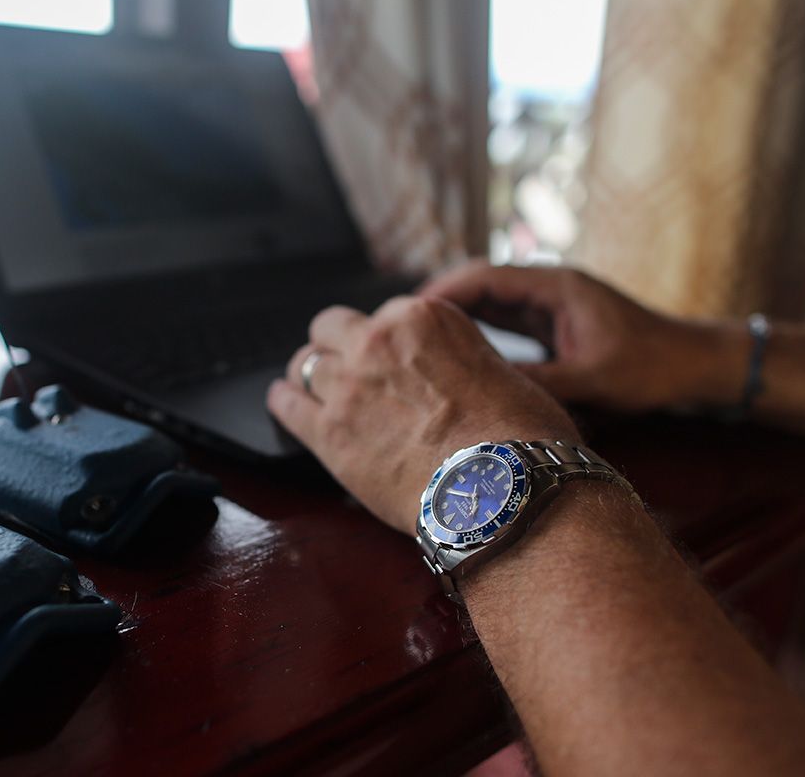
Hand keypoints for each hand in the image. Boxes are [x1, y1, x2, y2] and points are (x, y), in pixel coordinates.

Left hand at [267, 296, 578, 534]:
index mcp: (424, 318)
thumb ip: (458, 362)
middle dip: (338, 347)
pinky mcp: (329, 432)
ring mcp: (349, 385)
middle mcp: (380, 340)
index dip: (383, 341)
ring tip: (311, 389)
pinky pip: (286, 404)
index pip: (383, 315)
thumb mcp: (500, 372)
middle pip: (332, 327)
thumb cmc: (520, 439)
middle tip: (346, 370)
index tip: (385, 360)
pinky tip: (285, 402)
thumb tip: (449, 378)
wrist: (502, 490)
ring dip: (311, 376)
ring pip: (305, 363)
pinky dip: (284, 402)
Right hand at [422, 262, 749, 411]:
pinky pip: (500, 323)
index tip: (407, 316)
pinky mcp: (550, 325)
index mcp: (555, 286)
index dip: (441, 294)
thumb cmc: (650, 369)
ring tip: (412, 343)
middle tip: (398, 330)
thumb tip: (479, 390)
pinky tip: (448, 355)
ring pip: (485, 303)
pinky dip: (473, 334)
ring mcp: (547, 305)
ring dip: (451, 319)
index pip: (484, 278)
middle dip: (436, 304)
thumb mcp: (590, 379)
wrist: (693, 368)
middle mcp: (547, 288)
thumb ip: (536, 380)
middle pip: (477, 285)